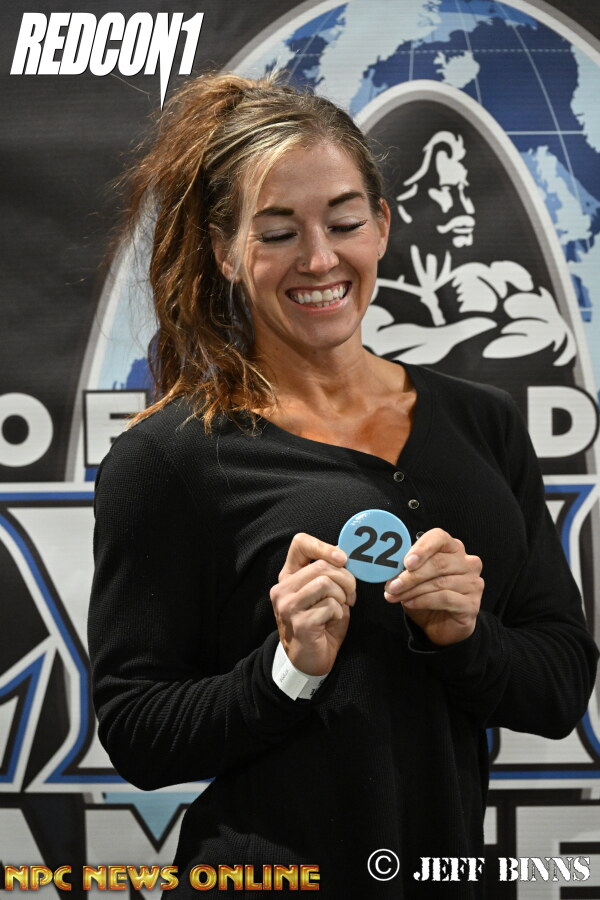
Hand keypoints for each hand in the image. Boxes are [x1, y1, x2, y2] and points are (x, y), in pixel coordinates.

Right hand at [270, 533, 356, 675]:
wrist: (309, 661)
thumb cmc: (321, 625)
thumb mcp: (325, 594)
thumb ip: (330, 574)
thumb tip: (345, 555)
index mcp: (288, 576)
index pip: (300, 543)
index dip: (324, 546)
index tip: (342, 559)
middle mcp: (283, 588)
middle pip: (322, 566)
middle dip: (346, 580)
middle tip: (350, 595)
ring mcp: (288, 605)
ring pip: (326, 583)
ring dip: (342, 597)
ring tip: (340, 608)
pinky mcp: (299, 622)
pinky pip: (330, 606)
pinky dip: (339, 613)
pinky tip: (332, 621)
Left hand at [384, 528, 482, 645]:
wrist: (442, 626)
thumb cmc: (427, 596)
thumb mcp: (414, 579)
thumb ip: (407, 569)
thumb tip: (388, 566)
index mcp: (453, 548)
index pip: (439, 538)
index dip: (422, 549)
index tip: (406, 562)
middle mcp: (467, 563)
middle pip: (438, 563)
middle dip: (411, 576)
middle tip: (391, 585)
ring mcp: (473, 583)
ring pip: (439, 582)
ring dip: (412, 590)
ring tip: (394, 596)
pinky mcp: (472, 604)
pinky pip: (445, 598)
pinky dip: (423, 601)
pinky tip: (409, 603)